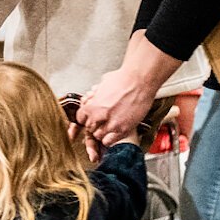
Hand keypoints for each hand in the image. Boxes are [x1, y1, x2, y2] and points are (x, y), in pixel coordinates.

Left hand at [78, 31, 173, 145]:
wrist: (139, 81)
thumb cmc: (123, 79)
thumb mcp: (102, 84)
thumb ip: (96, 94)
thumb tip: (93, 95)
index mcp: (93, 105)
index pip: (80, 118)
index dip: (85, 118)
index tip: (89, 117)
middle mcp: (100, 116)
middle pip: (89, 128)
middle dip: (93, 125)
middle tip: (99, 121)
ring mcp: (112, 124)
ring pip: (99, 136)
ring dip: (101, 132)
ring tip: (107, 126)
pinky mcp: (124, 129)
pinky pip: (110, 141)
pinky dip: (110, 139)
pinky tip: (114, 132)